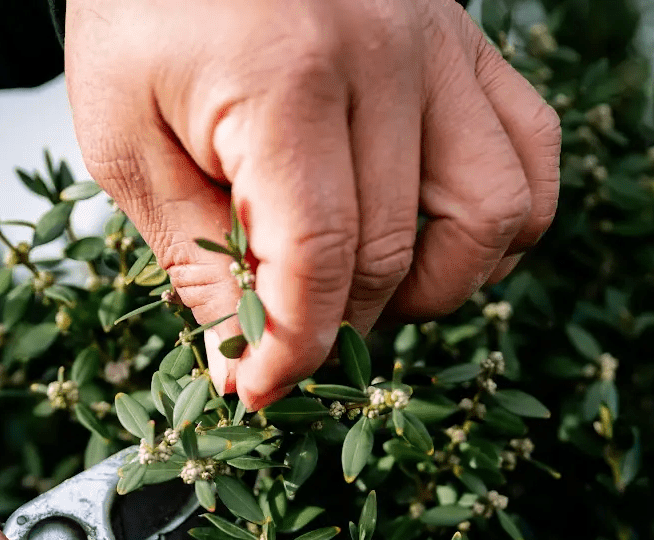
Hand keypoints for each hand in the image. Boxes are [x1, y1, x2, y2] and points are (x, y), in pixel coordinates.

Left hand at [66, 0, 559, 408]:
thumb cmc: (144, 8)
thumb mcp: (123, 136)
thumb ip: (190, 251)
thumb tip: (244, 358)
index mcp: (288, 80)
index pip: (318, 259)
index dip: (291, 348)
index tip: (257, 389)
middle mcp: (385, 57)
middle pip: (394, 250)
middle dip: (337, 324)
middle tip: (283, 336)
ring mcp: (441, 45)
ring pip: (498, 212)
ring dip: (439, 284)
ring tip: (364, 289)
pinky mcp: (468, 41)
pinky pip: (530, 151)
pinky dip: (501, 220)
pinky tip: (431, 238)